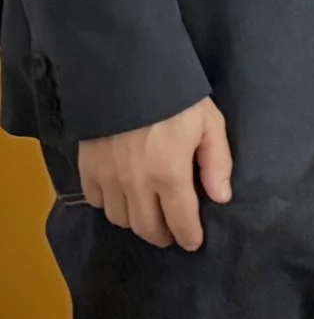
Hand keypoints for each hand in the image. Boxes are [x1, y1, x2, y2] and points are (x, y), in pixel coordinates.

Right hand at [75, 97, 232, 250]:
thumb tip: (221, 197)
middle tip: (172, 232)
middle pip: (147, 228)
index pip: (180, 221)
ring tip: (149, 214)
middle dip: (162, 235)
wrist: (127, 76)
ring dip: (136, 222)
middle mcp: (136, 184)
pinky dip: (110, 205)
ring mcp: (108, 178)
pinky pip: (97, 202)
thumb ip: (216, 163)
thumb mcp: (209, 124)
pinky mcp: (87, 169)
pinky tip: (123, 196)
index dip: (188, 237)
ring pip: (120, 220)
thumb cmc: (176, 99)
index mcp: (169, 175)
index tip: (193, 243)